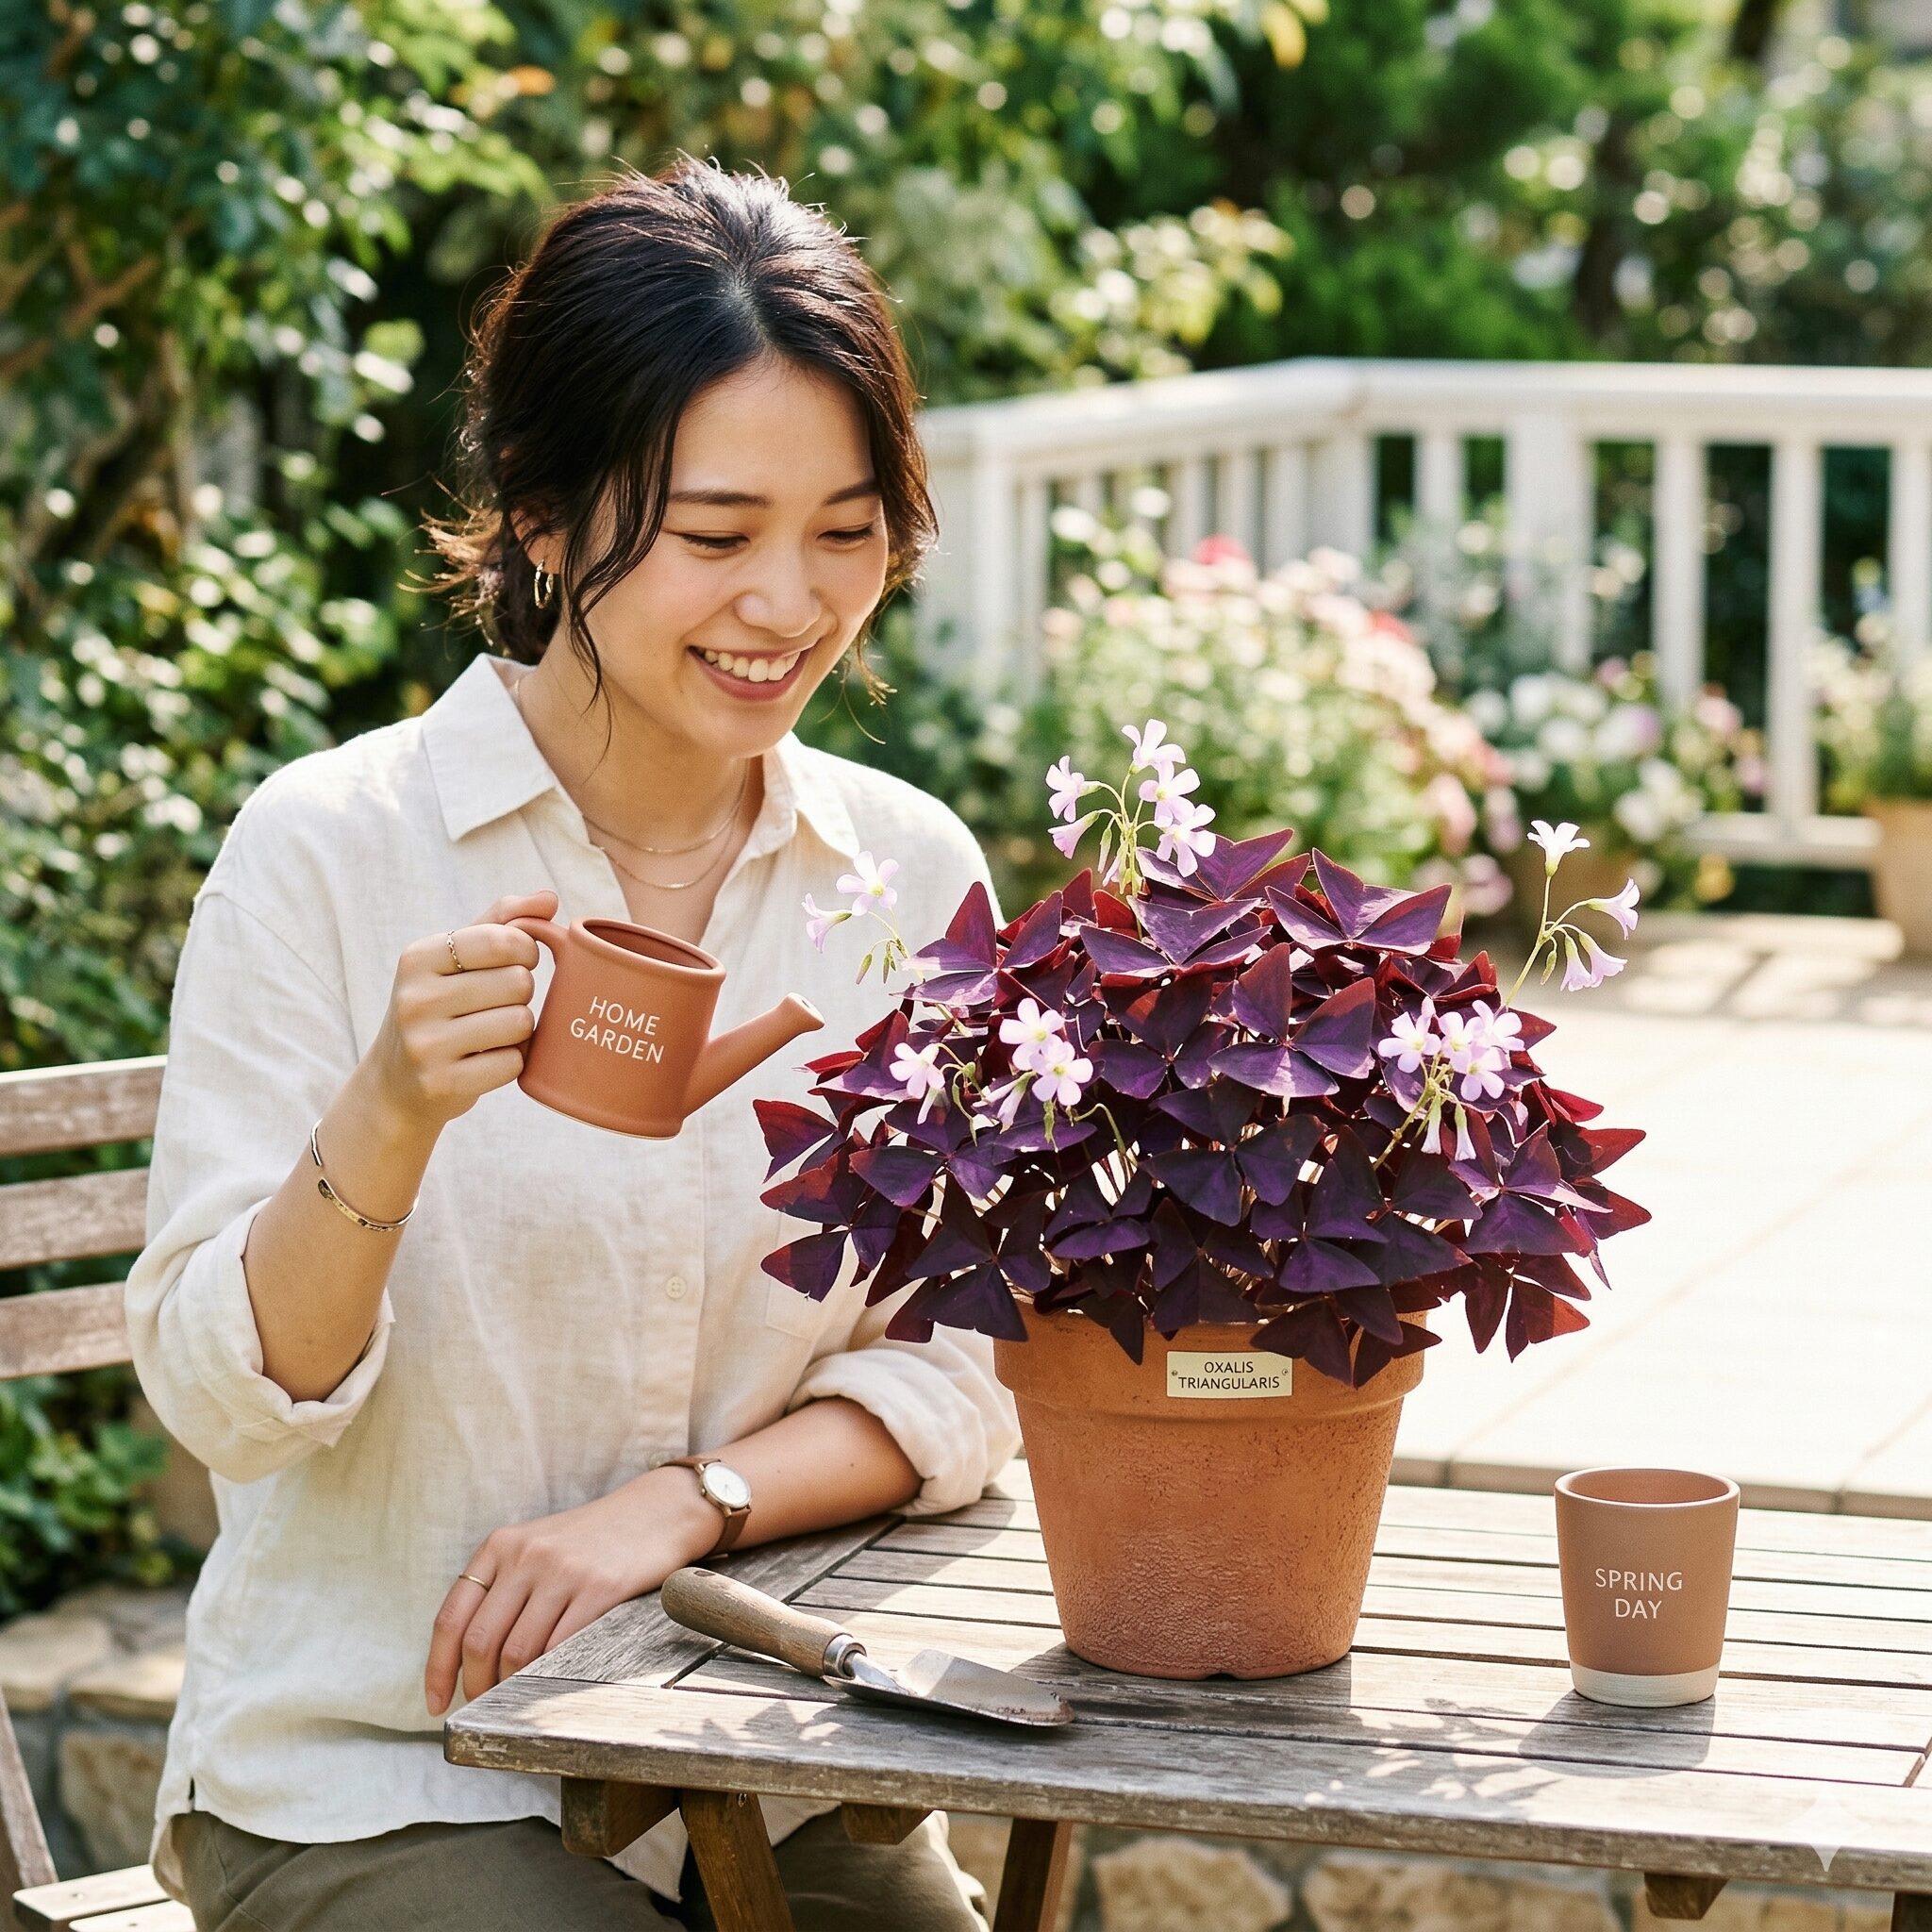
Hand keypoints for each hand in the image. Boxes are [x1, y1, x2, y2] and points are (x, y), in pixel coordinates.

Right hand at [367, 890, 554, 1130]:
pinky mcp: (442, 1084)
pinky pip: (513, 1063)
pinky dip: (511, 1062)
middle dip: (520, 995)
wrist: (396, 1084)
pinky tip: (485, 1061)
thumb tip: (549, 898)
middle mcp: (415, 998)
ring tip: (491, 1033)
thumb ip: (502, 921)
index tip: (515, 962)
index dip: (526, 951)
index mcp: (419, 958)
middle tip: (496, 1005)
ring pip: (520, 1023)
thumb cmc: (439, 1008)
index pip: (505, 940)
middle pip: (519, 983)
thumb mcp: (455, 958)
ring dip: (519, 1030)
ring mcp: (425, 1044)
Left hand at [424, 1464, 720, 1714]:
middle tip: (483, 1706)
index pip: (451, 1617)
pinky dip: (549, 1675)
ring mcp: (563, 1571)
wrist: (657, 1512)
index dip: (437, 1669)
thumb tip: (469, 1659)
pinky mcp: (600, 1588)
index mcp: (501, 1545)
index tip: (436, 1702)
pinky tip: (550, 1683)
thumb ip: (502, 1589)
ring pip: (518, 1651)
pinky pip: (561, 1647)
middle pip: (480, 1641)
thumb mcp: (537, 1547)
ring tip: (517, 1699)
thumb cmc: (593, 1540)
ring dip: (511, 1688)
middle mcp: (526, 1555)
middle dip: (476, 1686)